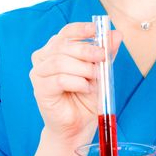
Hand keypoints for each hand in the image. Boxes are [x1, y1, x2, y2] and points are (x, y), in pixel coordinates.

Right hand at [29, 21, 121, 142]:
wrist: (78, 126)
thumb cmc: (85, 98)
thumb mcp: (100, 72)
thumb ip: (106, 53)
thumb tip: (116, 34)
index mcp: (56, 49)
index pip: (66, 32)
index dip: (82, 29)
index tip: (97, 30)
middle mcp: (43, 58)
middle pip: (63, 45)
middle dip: (86, 50)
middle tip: (102, 57)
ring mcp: (38, 74)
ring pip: (60, 62)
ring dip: (83, 69)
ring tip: (94, 79)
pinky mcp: (40, 90)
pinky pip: (59, 80)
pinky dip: (77, 82)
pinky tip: (86, 88)